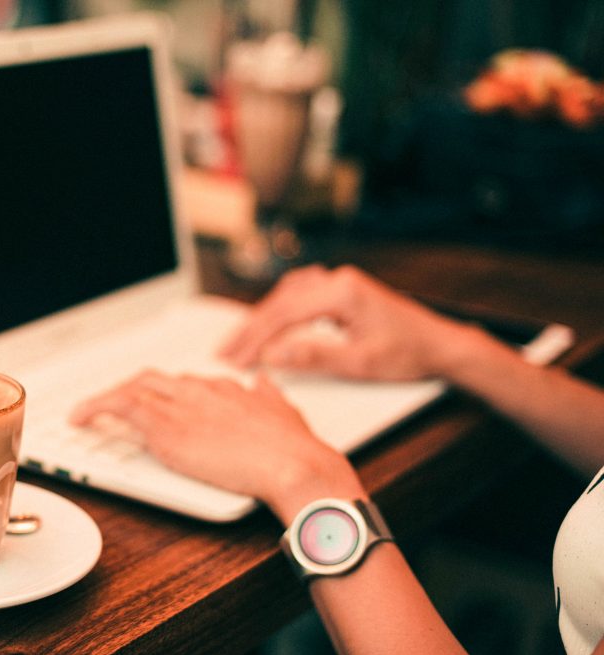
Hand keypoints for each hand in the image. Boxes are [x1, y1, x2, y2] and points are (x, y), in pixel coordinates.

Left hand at [69, 370, 364, 524]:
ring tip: (88, 412)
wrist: (291, 461)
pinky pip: (119, 405)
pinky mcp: (164, 424)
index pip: (184, 383)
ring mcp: (179, 404)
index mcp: (225, 387)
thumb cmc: (293, 447)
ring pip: (133, 387)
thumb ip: (268, 395)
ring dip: (108, 399)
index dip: (166, 393)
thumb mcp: (283, 410)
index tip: (156, 403)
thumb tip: (263, 381)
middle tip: (117, 406)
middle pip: (153, 380)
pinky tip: (80, 417)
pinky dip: (95, 407)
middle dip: (132, 391)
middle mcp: (199, 389)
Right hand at [220, 265, 473, 380]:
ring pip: (286, 296)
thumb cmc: (407, 354)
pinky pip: (299, 295)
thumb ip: (312, 356)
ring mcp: (339, 282)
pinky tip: (269, 321)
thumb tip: (271, 355)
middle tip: (226, 352)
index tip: (235, 357)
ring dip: (262, 318)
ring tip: (240, 341)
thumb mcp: (359, 363)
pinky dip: (279, 310)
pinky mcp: (342, 290)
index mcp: (341, 292)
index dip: (254, 338)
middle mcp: (337, 279)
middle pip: (280, 302)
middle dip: (251, 329)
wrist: (440, 344)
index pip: (284, 314)